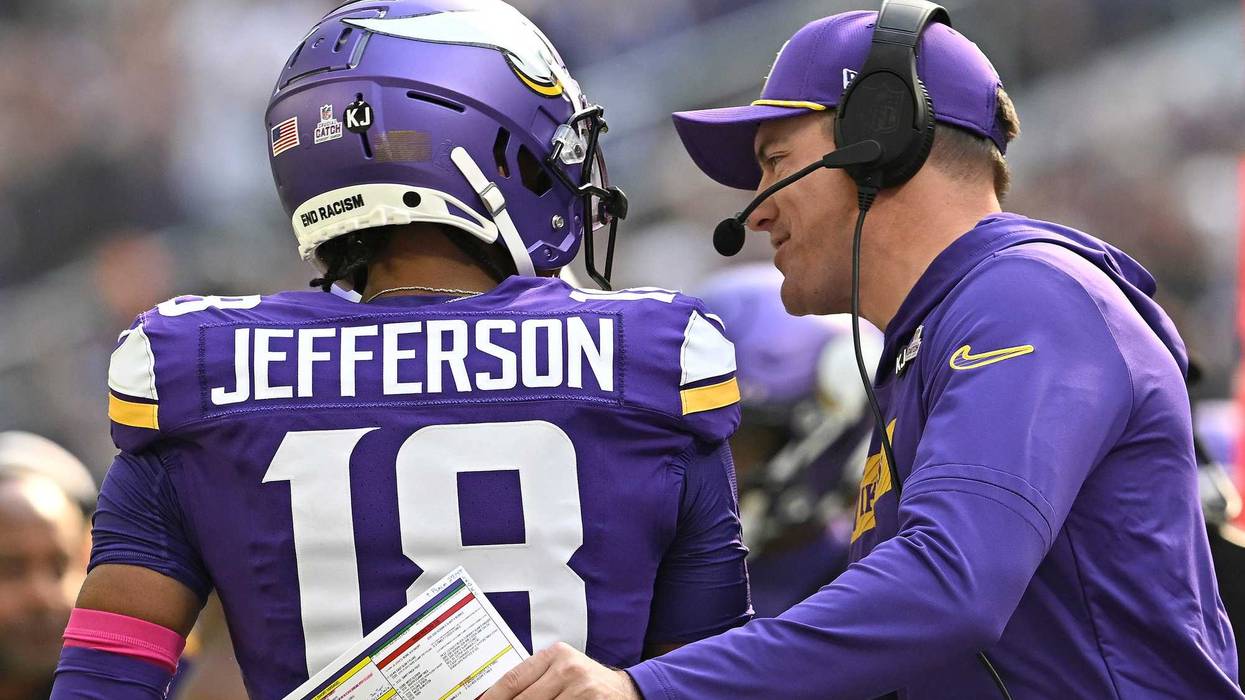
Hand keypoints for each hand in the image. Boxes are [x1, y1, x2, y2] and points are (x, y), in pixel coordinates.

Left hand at [481, 642, 640, 699]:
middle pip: (524, 699)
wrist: (624, 691)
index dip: (493, 697)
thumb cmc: (586, 682)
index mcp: (555, 655)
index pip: (513, 679)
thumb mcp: (560, 671)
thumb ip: (533, 679)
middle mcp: (568, 669)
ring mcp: (581, 689)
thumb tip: (496, 695)